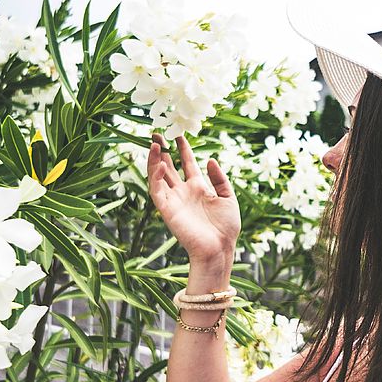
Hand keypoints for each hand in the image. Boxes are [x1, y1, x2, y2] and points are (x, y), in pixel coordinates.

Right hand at [146, 132, 240, 264]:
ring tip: (154, 143)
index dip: (183, 149)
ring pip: (158, 176)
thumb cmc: (226, 228)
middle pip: (169, 166)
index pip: (187, 164)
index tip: (179, 134)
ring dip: (154, 160)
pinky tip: (159, 163)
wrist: (219, 248)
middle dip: (162, 150)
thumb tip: (210, 160)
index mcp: (199, 188)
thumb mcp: (228, 198)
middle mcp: (184, 192)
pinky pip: (157, 190)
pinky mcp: (167, 209)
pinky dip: (155, 176)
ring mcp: (174, 200)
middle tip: (156, 133)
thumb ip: (219, 179)